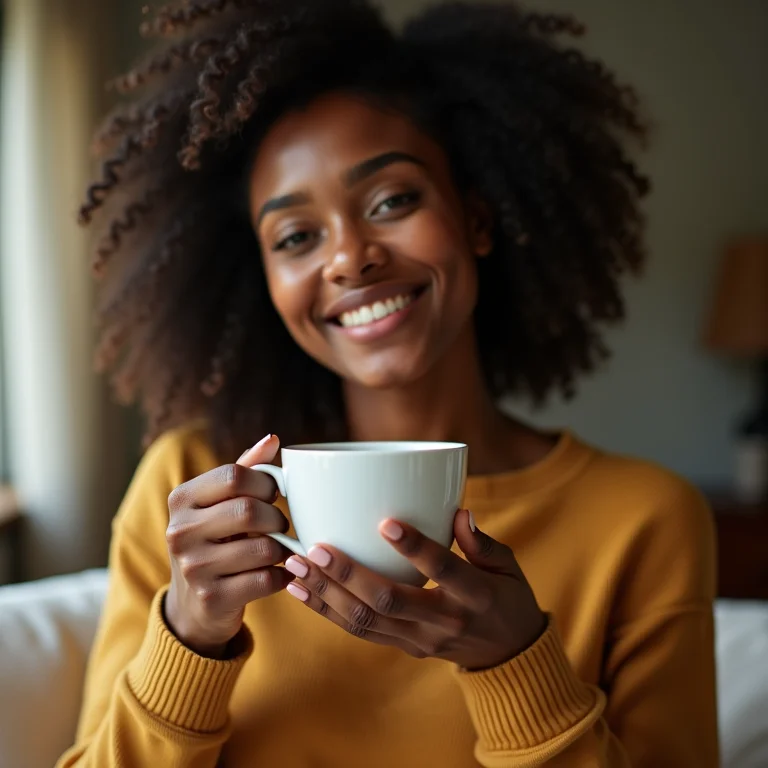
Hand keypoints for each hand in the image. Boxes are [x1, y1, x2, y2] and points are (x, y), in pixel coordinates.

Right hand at [164, 434, 292, 657]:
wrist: (194, 606)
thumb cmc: (215, 541)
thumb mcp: (220, 504)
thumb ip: (246, 469)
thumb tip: (273, 439)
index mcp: (181, 499)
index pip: (233, 475)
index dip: (265, 482)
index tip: (273, 494)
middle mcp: (180, 532)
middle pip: (249, 510)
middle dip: (276, 517)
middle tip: (280, 525)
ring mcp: (194, 569)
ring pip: (263, 548)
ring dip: (284, 549)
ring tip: (282, 549)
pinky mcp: (212, 599)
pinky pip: (267, 580)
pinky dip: (283, 575)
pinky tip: (280, 573)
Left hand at [283, 510, 546, 669]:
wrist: (509, 656)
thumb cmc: (507, 598)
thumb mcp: (509, 567)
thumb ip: (482, 542)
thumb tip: (458, 512)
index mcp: (476, 595)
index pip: (443, 570)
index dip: (415, 548)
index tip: (385, 522)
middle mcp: (444, 622)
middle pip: (389, 601)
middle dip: (348, 575)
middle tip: (313, 548)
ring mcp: (420, 640)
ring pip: (365, 621)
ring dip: (325, 594)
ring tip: (293, 567)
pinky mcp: (404, 648)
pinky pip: (360, 632)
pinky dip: (328, 611)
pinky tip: (301, 592)